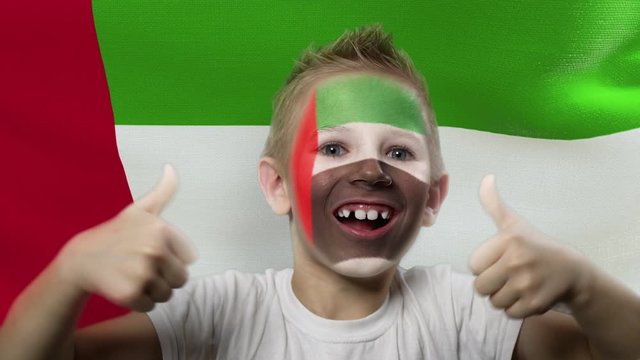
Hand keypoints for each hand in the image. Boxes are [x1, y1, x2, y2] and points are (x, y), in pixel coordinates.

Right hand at [55, 164, 196, 311]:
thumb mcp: (140, 210)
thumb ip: (163, 192)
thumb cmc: (116, 234)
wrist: (82, 260)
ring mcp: (142, 273)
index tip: (150, 252)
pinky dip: (140, 303)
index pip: (188, 260)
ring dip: (153, 291)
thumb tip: (171, 168)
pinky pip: (150, 306)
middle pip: (180, 280)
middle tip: (142, 268)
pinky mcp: (130, 294)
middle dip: (164, 278)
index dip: (172, 259)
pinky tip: (125, 288)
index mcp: (161, 230)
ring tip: (133, 277)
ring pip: (167, 295)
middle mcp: (154, 250)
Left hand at [469, 175, 589, 317]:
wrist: (572, 271)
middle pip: (480, 286)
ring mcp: (527, 284)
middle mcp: (517, 261)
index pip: (473, 265)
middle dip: (491, 284)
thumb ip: (494, 204)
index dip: (485, 265)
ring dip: (503, 297)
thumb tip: (486, 178)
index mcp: (508, 240)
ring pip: (494, 301)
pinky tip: (527, 295)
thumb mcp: (514, 223)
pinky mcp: (535, 304)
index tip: (501, 260)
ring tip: (518, 285)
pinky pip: (508, 313)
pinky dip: (516, 308)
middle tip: (508, 275)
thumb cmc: (536, 246)